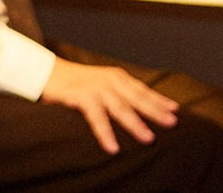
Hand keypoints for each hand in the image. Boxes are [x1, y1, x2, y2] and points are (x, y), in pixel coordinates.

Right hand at [40, 58, 178, 153]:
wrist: (46, 73)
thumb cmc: (75, 83)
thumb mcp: (100, 86)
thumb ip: (115, 95)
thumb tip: (133, 109)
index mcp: (117, 77)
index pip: (143, 90)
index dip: (159, 99)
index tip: (176, 109)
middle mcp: (111, 80)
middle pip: (138, 98)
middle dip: (156, 111)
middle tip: (172, 123)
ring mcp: (97, 87)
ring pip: (121, 108)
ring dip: (136, 124)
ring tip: (148, 139)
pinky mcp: (82, 96)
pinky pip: (96, 118)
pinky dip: (105, 133)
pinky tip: (112, 147)